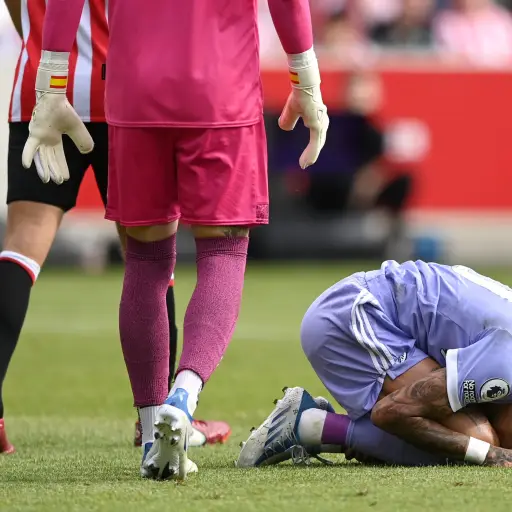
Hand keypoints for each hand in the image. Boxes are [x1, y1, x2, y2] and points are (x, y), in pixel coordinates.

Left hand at [21, 51, 93, 184]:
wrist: (55, 99)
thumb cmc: (64, 110)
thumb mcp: (77, 129)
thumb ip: (82, 140)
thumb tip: (87, 152)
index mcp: (55, 138)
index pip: (59, 156)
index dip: (62, 167)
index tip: (66, 178)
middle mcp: (46, 140)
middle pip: (51, 159)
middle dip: (55, 170)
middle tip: (58, 182)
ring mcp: (39, 137)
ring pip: (42, 157)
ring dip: (44, 168)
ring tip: (48, 180)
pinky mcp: (35, 134)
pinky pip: (30, 147)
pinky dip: (28, 156)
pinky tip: (26, 165)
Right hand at [279, 49, 328, 169]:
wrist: (302, 85)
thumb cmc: (299, 94)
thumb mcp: (291, 110)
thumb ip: (289, 119)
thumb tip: (286, 128)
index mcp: (317, 119)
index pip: (316, 137)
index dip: (312, 148)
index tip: (305, 158)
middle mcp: (321, 122)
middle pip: (318, 143)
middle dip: (312, 154)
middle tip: (305, 164)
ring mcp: (320, 124)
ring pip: (317, 145)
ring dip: (310, 156)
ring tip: (304, 165)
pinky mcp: (317, 126)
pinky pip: (315, 143)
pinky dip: (311, 153)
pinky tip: (307, 162)